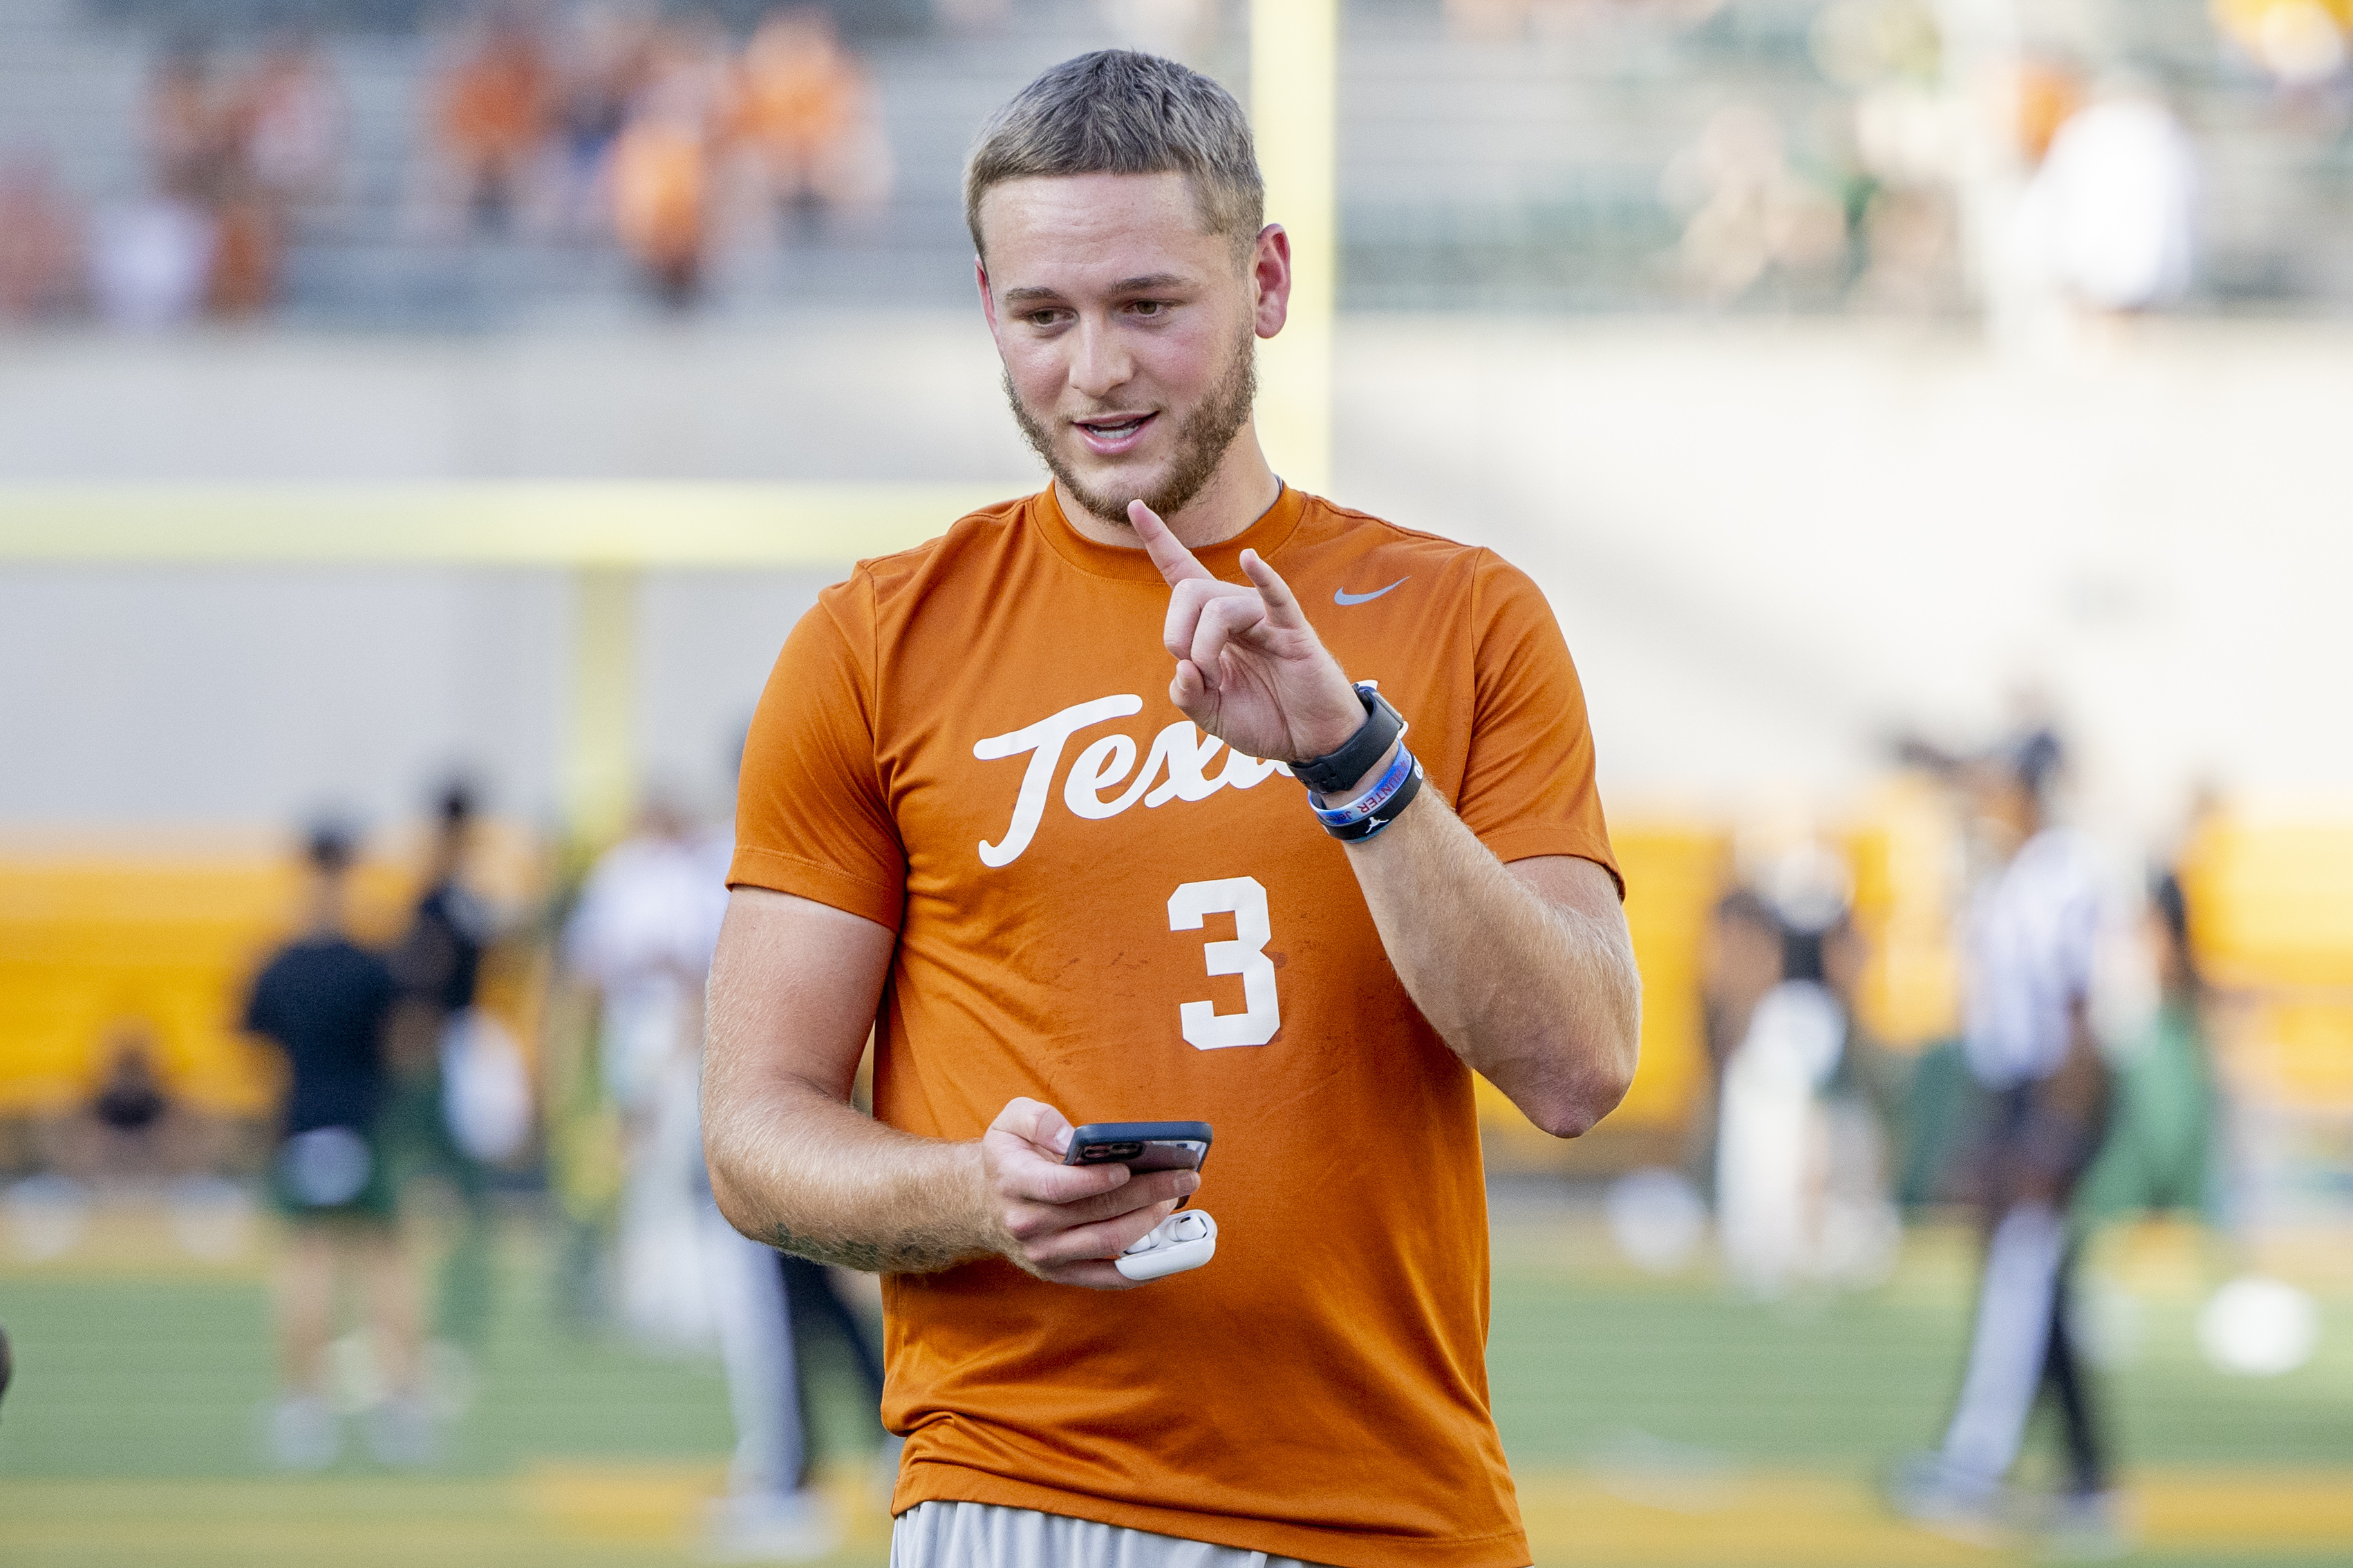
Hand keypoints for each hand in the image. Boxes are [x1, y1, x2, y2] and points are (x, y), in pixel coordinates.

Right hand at [978, 1097, 1198, 1289]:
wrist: (981, 1203)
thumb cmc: (1009, 1157)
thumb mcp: (1010, 1121)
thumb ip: (1039, 1120)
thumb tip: (1075, 1140)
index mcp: (1014, 1181)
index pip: (1059, 1187)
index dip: (1096, 1180)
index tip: (1129, 1167)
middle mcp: (1027, 1224)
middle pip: (1096, 1214)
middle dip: (1146, 1194)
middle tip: (1183, 1176)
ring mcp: (1045, 1254)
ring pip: (1107, 1244)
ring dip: (1149, 1223)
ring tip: (1176, 1198)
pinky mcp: (1060, 1273)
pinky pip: (1107, 1279)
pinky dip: (1142, 1269)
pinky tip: (1169, 1250)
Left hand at [1130, 500, 1365, 765]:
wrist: (1309, 741)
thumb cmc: (1264, 719)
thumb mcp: (1211, 715)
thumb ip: (1187, 695)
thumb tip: (1182, 669)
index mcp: (1213, 625)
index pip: (1181, 571)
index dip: (1158, 540)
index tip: (1135, 506)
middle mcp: (1237, 611)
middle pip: (1188, 590)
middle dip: (1176, 634)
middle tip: (1194, 673)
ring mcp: (1265, 617)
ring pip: (1218, 606)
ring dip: (1204, 649)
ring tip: (1218, 682)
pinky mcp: (1293, 631)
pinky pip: (1275, 596)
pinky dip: (1262, 577)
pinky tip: (1250, 560)